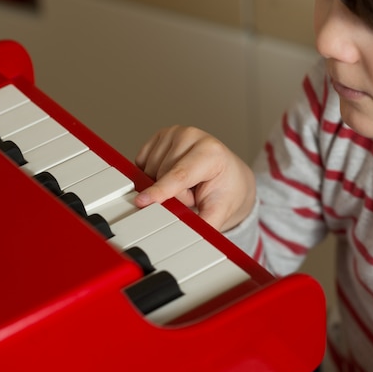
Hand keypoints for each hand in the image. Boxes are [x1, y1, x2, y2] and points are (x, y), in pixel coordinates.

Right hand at [134, 126, 255, 231]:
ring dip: (162, 184)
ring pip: (149, 170)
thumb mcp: (220, 211)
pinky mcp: (161, 135)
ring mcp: (174, 132)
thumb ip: (203, 225)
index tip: (142, 201)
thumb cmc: (226, 189)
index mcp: (210, 152)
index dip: (160, 191)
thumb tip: (189, 239)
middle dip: (172, 194)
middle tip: (192, 193)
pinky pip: (143, 162)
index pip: (179, 175)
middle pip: (161, 176)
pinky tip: (171, 173)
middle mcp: (191, 136)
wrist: (229, 175)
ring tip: (184, 183)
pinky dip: (153, 174)